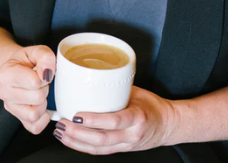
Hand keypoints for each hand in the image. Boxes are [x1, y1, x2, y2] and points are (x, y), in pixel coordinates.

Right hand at [0, 45, 55, 134]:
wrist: (18, 69)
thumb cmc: (28, 61)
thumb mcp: (37, 51)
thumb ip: (45, 57)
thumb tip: (47, 74)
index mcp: (5, 73)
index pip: (34, 82)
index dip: (44, 76)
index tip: (42, 72)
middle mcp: (3, 92)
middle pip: (36, 98)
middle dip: (45, 89)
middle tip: (42, 82)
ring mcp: (9, 107)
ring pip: (34, 114)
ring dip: (43, 104)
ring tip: (41, 92)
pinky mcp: (18, 119)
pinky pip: (35, 127)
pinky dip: (43, 118)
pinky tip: (42, 105)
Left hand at [52, 86, 178, 154]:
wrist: (167, 125)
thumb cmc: (152, 106)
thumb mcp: (137, 92)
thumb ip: (116, 89)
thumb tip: (92, 75)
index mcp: (137, 117)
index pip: (114, 121)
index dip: (93, 120)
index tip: (77, 113)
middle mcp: (131, 135)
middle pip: (101, 139)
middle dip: (78, 133)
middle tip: (63, 122)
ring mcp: (125, 145)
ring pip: (98, 148)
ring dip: (76, 141)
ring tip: (61, 132)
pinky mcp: (120, 150)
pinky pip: (99, 151)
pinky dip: (82, 147)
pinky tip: (70, 140)